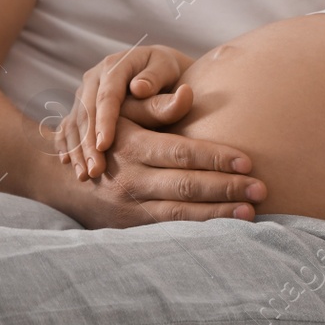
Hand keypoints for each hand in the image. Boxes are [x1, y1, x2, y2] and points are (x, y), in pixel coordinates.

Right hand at [41, 117, 267, 226]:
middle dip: (227, 188)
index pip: (181, 152)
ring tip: (251, 211)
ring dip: (219, 214)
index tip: (248, 161)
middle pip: (187, 186)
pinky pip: (170, 229)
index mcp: (131, 146)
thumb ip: (156, 106)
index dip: (216, 157)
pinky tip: (225, 227)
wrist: (62, 177)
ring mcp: (129, 208)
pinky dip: (199, 229)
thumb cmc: (106, 134)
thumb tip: (189, 94)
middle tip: (262, 188)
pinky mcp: (130, 228)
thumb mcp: (124, 113)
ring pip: (181, 214)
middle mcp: (129, 180)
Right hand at [62, 44, 193, 177]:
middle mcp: (93, 79)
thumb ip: (155, 78)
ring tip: (84, 175)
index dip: (104, 121)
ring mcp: (84, 94)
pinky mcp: (80, 108)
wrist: (157, 68)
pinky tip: (71, 166)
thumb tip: (139, 88)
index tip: (105, 145)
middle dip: (87, 143)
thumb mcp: (166, 69)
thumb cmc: (167, 71)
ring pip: (75, 124)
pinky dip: (69, 147)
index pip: (107, 96)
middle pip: (86, 113)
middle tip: (94, 171)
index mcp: (114, 67)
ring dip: (77, 150)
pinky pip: (69, 129)